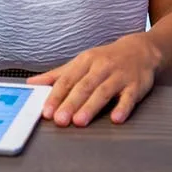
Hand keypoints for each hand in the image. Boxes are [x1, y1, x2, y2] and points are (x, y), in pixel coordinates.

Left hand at [27, 32, 158, 126]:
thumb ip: (57, 75)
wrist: (139, 50)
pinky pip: (129, 97)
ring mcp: (119, 76)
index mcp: (85, 61)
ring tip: (80, 121)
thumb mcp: (80, 62)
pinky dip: (123, 107)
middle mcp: (101, 67)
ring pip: (103, 91)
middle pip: (84, 86)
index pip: (68, 79)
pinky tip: (116, 118)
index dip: (56, 95)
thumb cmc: (105, 59)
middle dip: (70, 103)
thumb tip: (32, 83)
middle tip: (59, 120)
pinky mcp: (135, 85)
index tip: (46, 111)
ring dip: (91, 107)